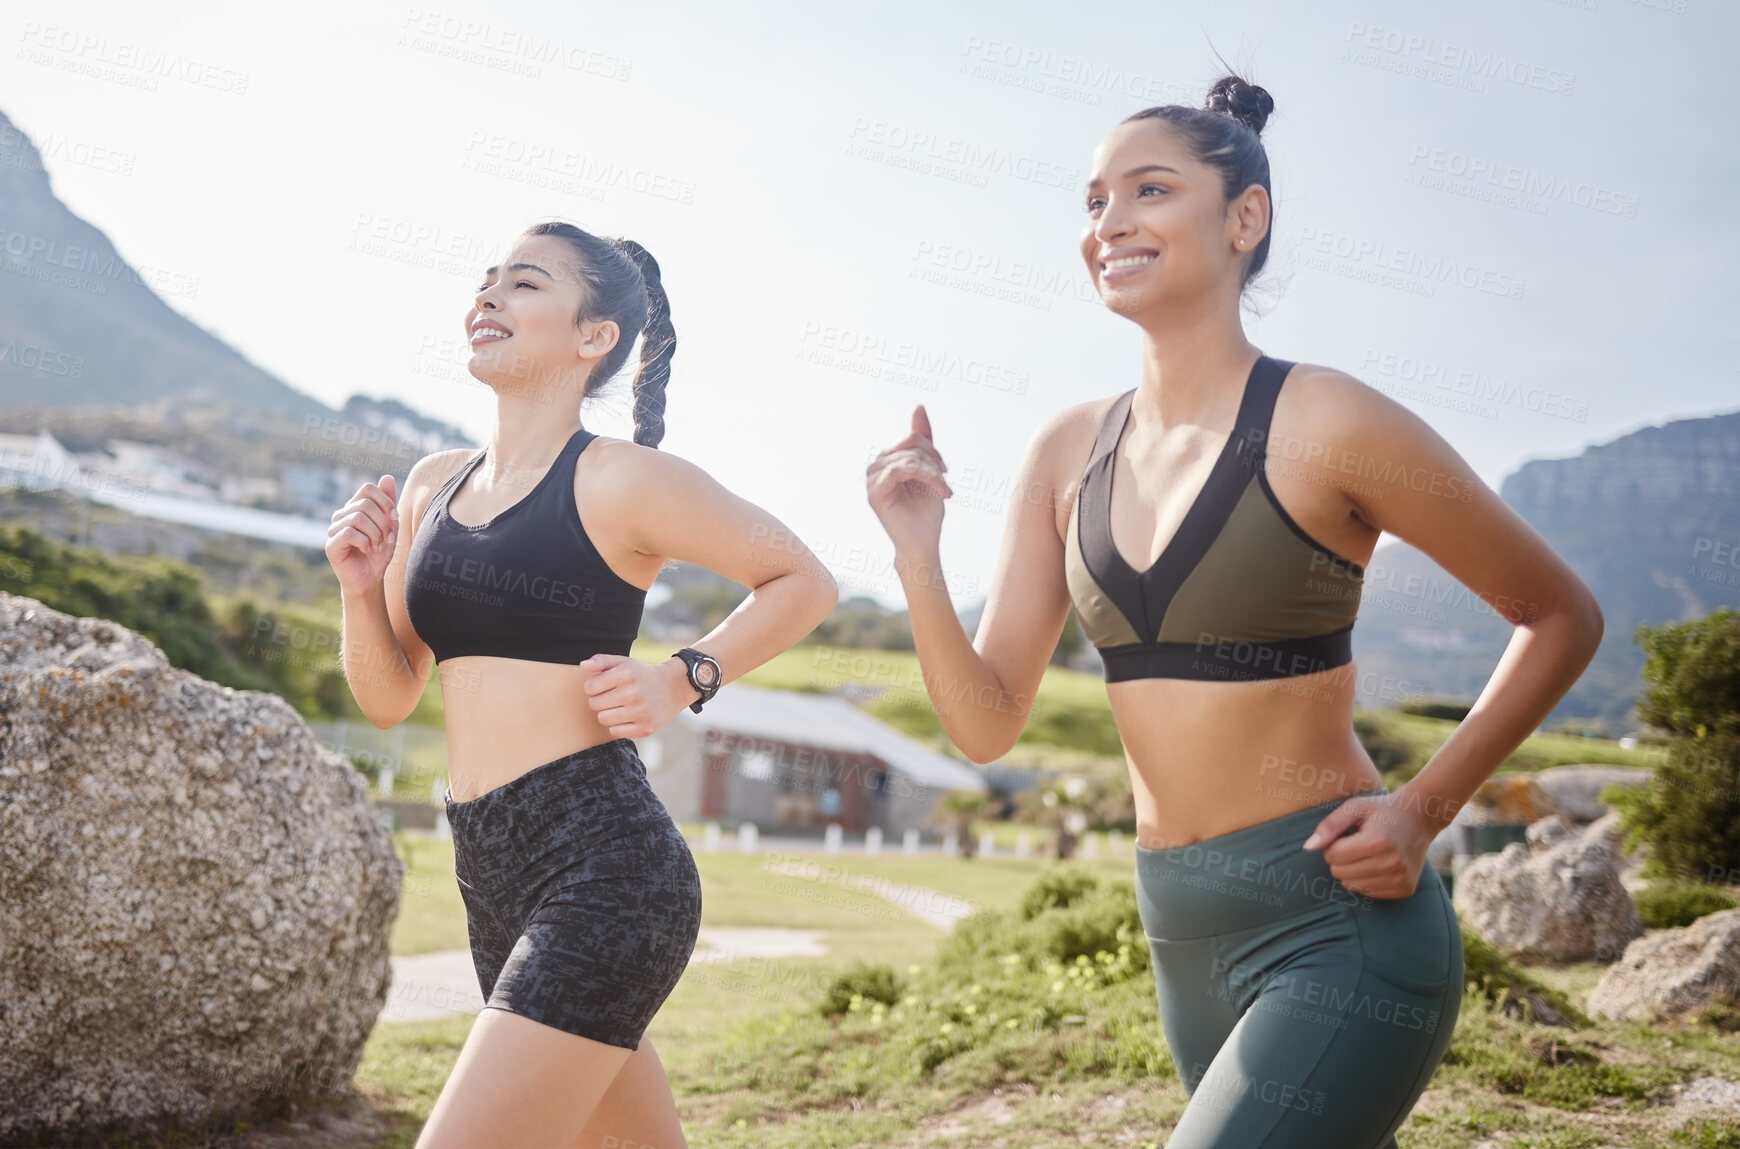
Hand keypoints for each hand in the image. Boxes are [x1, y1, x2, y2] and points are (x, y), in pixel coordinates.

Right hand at [326, 474, 398, 596]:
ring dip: (375, 534)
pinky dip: (365, 542)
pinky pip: (349, 533)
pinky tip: (367, 550)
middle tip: (388, 538)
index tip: (395, 518)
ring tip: (378, 546)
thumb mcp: (390, 525)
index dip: (384, 501)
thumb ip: (388, 502)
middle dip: (383, 522)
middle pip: (365, 504)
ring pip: (358, 518)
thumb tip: (386, 476)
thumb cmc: (379, 552)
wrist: (370, 578)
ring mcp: (334, 528)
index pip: (367, 488)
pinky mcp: (331, 544)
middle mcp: (342, 515)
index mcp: (355, 507)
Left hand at [578, 653, 695, 737]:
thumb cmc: (642, 675)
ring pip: (603, 719)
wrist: (673, 688)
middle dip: (599, 700)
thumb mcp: (624, 662)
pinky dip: (617, 725)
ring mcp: (640, 712)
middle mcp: (633, 693)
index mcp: (626, 674)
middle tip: (612, 697)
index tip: (604, 685)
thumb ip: (602, 661)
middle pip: (594, 704)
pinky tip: (627, 717)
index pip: (589, 687)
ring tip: (619, 707)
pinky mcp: (645, 728)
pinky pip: (615, 732)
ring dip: (607, 713)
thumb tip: (583, 666)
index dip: (594, 686)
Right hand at [866, 405, 951, 559]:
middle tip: (944, 482)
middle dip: (933, 460)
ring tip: (943, 490)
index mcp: (886, 460)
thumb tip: (918, 406)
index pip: (911, 437)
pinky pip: (900, 470)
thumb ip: (923, 440)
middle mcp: (875, 466)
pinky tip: (938, 492)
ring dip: (932, 473)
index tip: (944, 470)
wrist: (924, 542)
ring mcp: (871, 479)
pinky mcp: (874, 493)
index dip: (932, 449)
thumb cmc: (926, 510)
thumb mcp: (930, 468)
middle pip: (910, 443)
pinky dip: (926, 478)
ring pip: (908, 457)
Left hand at [1301, 791, 1434, 899]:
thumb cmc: (1381, 811)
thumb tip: (1308, 848)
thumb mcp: (1354, 808)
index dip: (1333, 844)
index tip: (1347, 835)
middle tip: (1357, 843)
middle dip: (1341, 858)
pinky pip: (1369, 892)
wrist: (1420, 818)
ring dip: (1353, 870)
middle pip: (1340, 873)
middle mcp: (1391, 864)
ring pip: (1352, 886)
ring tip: (1368, 852)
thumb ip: (1329, 826)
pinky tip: (1379, 863)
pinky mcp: (1405, 889)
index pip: (1333, 856)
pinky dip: (1367, 879)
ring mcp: (1400, 879)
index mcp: (1377, 842)